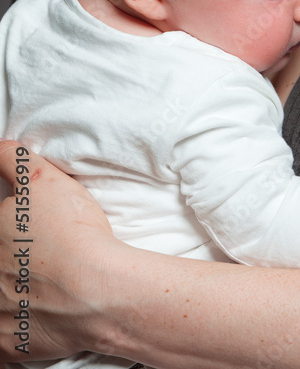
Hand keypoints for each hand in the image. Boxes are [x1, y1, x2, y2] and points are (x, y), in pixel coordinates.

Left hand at [0, 140, 118, 360]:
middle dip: (11, 253)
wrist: (96, 290)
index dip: (10, 224)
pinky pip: (4, 336)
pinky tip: (35, 311)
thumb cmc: (71, 233)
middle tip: (38, 250)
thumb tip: (0, 149)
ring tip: (38, 280)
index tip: (27, 227)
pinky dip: (16, 325)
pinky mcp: (7, 344)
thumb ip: (12, 160)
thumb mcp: (41, 179)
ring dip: (10, 287)